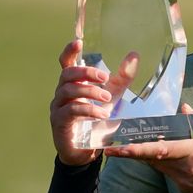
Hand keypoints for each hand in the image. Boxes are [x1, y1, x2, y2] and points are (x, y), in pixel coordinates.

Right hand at [49, 40, 137, 165]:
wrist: (88, 150)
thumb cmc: (97, 119)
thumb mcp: (113, 96)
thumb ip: (122, 77)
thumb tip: (134, 55)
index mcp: (74, 83)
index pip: (66, 63)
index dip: (69, 52)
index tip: (78, 42)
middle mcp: (62, 92)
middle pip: (67, 74)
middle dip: (86, 72)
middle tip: (105, 77)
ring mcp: (58, 107)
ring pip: (68, 90)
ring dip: (90, 91)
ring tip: (108, 98)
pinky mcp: (59, 122)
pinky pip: (71, 110)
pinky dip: (88, 110)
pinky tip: (102, 115)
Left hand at [106, 104, 192, 192]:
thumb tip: (183, 108)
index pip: (159, 149)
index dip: (136, 149)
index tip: (118, 148)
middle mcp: (184, 168)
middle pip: (152, 158)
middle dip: (132, 152)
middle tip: (113, 146)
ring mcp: (183, 181)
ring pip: (158, 166)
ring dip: (148, 156)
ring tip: (135, 146)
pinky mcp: (185, 189)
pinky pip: (168, 173)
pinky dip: (163, 163)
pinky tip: (166, 155)